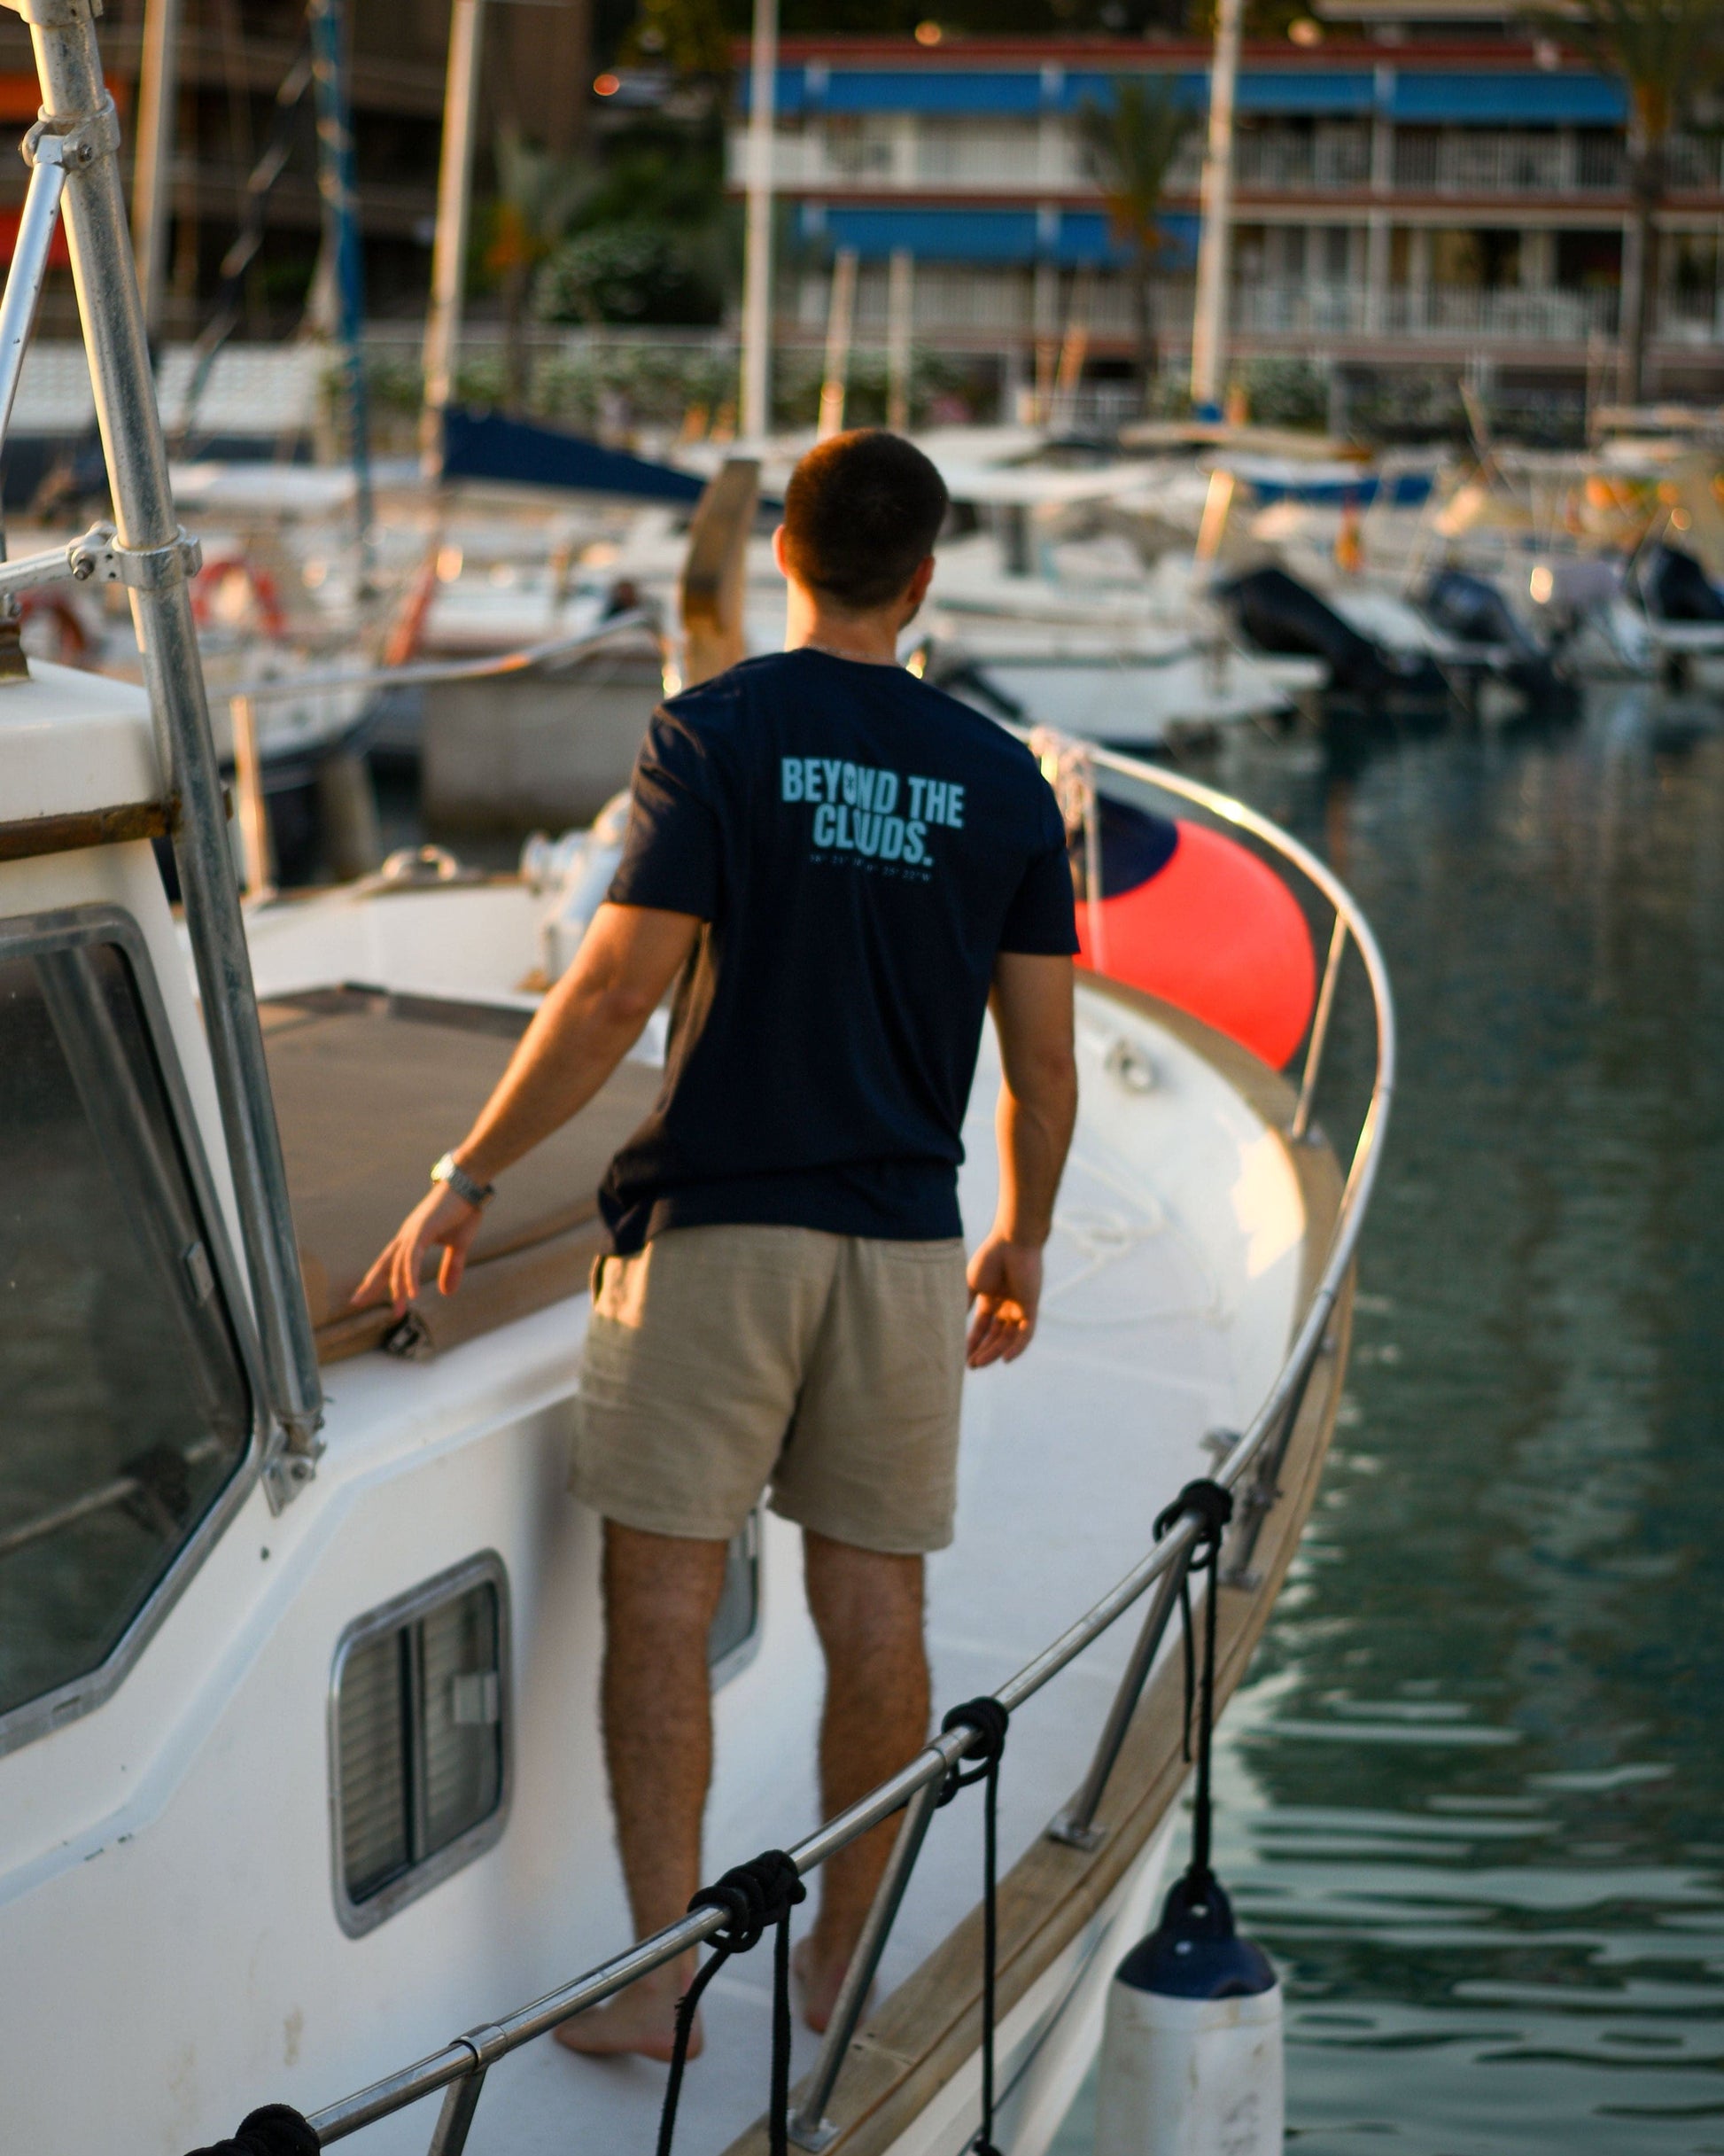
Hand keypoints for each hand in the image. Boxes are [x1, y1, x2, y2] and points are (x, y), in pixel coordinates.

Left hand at [351, 1183, 485, 1316]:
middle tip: (355, 1303)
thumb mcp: (459, 1246)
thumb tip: (446, 1293)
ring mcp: (413, 1232)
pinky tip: (412, 1293)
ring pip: (398, 1264)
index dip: (376, 1279)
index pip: (390, 1262)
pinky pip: (412, 1258)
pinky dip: (410, 1276)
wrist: (469, 1184)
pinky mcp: (422, 1230)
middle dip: (370, 1285)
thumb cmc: (463, 1211)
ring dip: (397, 1288)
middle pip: (384, 1264)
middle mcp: (407, 1235)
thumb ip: (452, 1268)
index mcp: (412, 1238)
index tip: (364, 1296)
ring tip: (398, 1311)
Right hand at [965, 1232, 1043, 1368]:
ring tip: (979, 1363)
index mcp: (992, 1300)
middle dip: (983, 1351)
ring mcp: (1020, 1308)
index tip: (961, 1355)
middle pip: (995, 1336)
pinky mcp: (1032, 1308)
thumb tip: (951, 1323)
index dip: (972, 1342)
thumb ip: (964, 1303)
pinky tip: (1006, 1360)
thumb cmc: (990, 1258)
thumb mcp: (971, 1284)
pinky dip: (1017, 1348)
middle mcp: (1006, 1306)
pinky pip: (1026, 1334)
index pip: (982, 1327)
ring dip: (994, 1352)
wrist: (1012, 1242)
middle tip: (970, 1366)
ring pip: (1008, 1338)